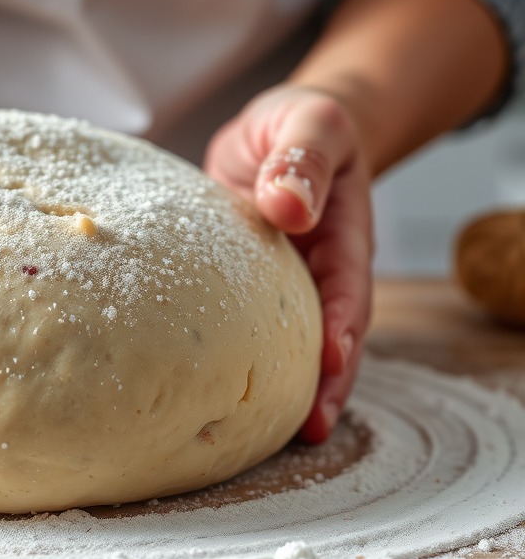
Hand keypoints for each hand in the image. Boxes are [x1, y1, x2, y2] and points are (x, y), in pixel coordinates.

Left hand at [203, 85, 373, 442]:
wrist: (281, 129)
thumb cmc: (298, 124)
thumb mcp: (308, 122)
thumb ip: (302, 157)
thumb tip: (289, 205)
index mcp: (341, 235)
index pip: (348, 289)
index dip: (343, 328)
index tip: (331, 362)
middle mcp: (317, 270)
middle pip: (330, 335)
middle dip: (326, 383)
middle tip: (309, 428)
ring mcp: (284, 284)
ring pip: (289, 342)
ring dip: (287, 387)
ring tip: (268, 436)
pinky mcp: (248, 289)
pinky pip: (250, 328)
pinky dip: (240, 360)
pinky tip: (211, 392)